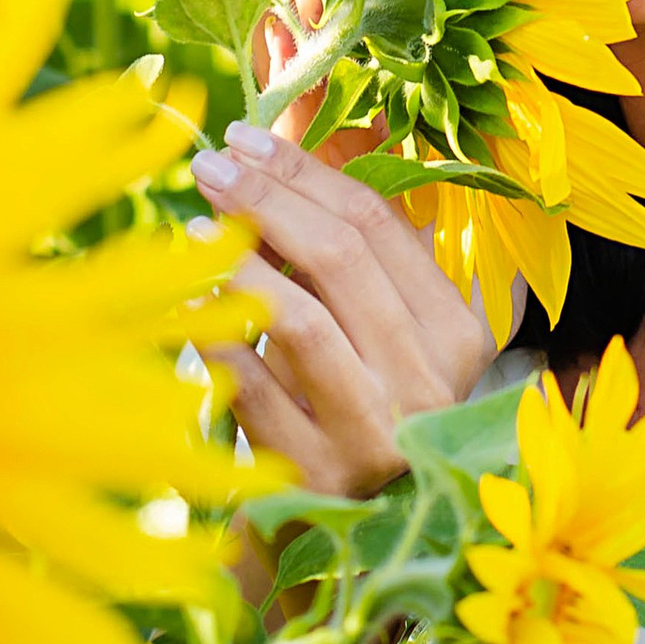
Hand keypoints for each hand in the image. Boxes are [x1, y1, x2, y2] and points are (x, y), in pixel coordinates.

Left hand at [190, 113, 497, 498]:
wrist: (333, 530)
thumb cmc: (346, 401)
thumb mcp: (367, 320)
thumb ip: (349, 231)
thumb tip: (309, 112)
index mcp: (459, 332)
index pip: (380, 225)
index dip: (305, 170)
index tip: (244, 139)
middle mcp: (432, 385)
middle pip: (342, 259)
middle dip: (266, 199)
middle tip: (210, 166)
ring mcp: (378, 436)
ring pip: (302, 319)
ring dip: (238, 260)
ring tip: (194, 226)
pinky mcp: (318, 480)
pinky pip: (253, 388)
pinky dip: (214, 335)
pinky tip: (184, 301)